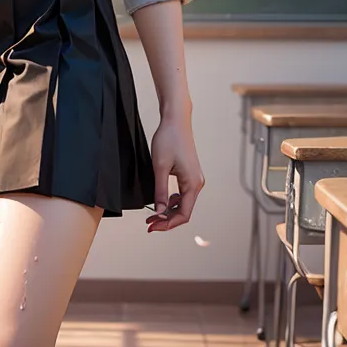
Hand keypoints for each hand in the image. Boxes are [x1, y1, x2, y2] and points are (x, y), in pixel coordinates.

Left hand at [145, 113, 203, 232]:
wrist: (176, 120)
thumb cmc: (169, 139)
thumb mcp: (160, 167)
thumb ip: (159, 191)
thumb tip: (158, 212)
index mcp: (193, 184)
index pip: (184, 214)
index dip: (168, 224)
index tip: (152, 226)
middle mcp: (197, 183)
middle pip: (184, 211)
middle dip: (167, 219)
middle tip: (149, 223)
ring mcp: (194, 178)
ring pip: (183, 203)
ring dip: (168, 211)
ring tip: (152, 215)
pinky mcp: (189, 174)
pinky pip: (182, 194)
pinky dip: (172, 201)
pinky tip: (161, 202)